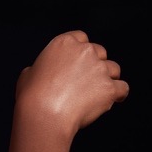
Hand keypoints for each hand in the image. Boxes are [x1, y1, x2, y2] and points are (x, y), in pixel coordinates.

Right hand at [14, 30, 128, 136]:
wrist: (45, 113)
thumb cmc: (32, 96)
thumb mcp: (28, 73)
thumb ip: (41, 67)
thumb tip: (39, 73)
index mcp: (64, 43)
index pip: (82, 38)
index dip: (82, 50)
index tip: (80, 61)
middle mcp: (85, 51)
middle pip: (100, 51)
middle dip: (96, 64)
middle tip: (88, 79)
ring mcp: (99, 68)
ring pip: (114, 68)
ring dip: (109, 78)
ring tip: (100, 92)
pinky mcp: (109, 88)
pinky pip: (123, 88)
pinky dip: (119, 94)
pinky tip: (115, 99)